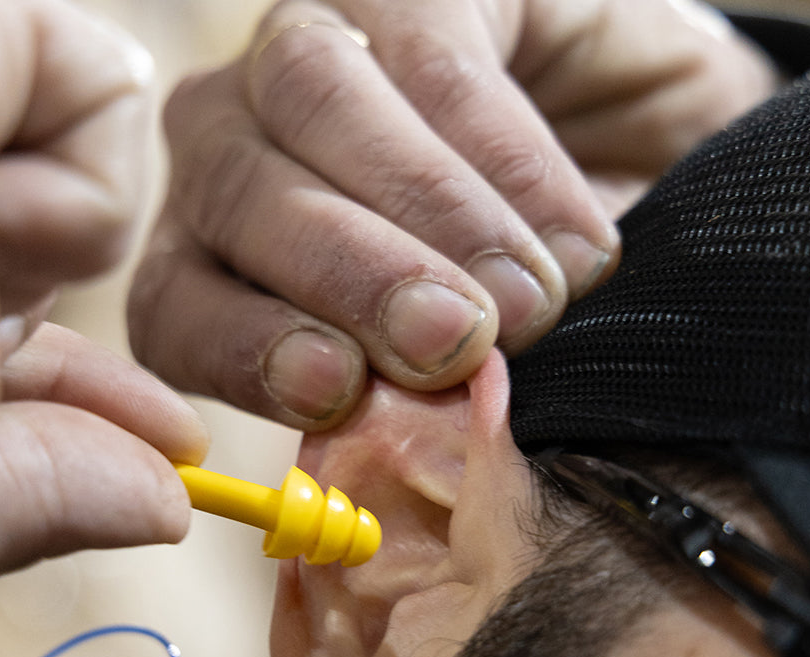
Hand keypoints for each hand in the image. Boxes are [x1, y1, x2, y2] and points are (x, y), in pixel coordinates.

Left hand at [129, 0, 778, 429]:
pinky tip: (574, 243)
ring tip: (526, 303)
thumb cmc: (522, 312)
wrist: (635, 189)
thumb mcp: (460, 382)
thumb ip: (411, 413)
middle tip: (452, 345)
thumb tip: (411, 451)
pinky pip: (431, 56)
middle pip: (237, 195)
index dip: (242, 351)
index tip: (335, 391)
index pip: (175, 310)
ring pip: (311, 95)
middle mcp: (239, 151)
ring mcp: (310, 53)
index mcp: (219, 265)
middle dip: (349, 278)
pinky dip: (511, 161)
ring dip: (426, 212)